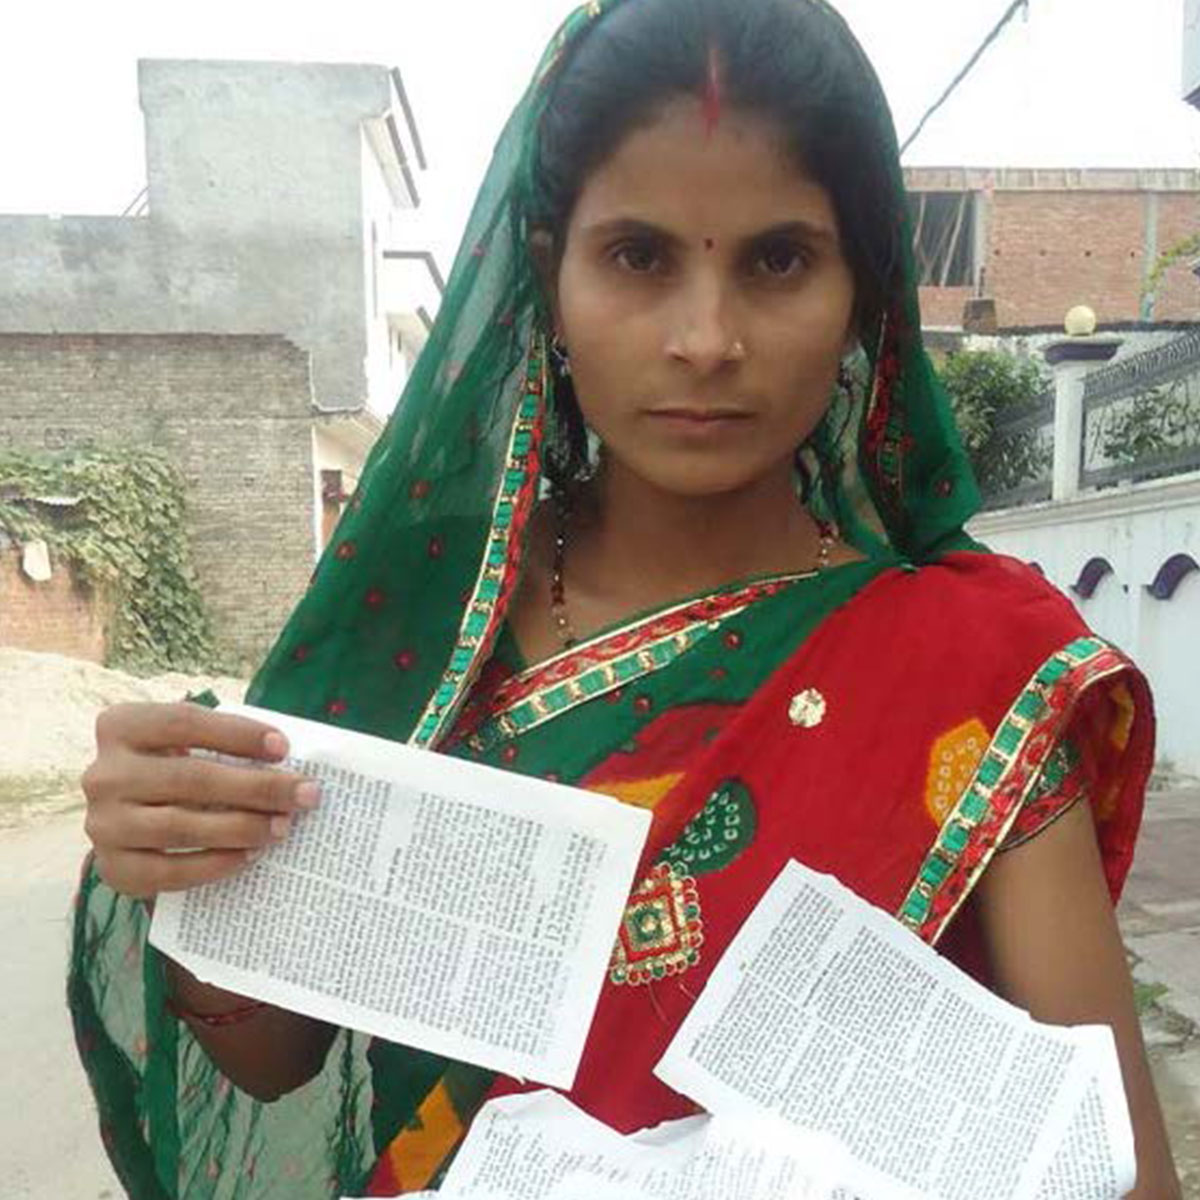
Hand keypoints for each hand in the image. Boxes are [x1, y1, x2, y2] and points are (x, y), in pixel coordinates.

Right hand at [83, 702, 319, 898]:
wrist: (131, 825)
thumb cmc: (177, 773)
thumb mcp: (189, 747)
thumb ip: (225, 748)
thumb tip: (291, 768)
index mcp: (121, 727)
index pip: (184, 722)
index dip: (237, 733)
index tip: (284, 748)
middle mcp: (103, 774)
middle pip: (190, 778)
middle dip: (257, 787)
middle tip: (305, 794)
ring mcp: (103, 824)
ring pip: (180, 826)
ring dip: (241, 828)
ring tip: (283, 827)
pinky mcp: (113, 868)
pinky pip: (169, 872)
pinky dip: (215, 865)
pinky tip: (250, 856)